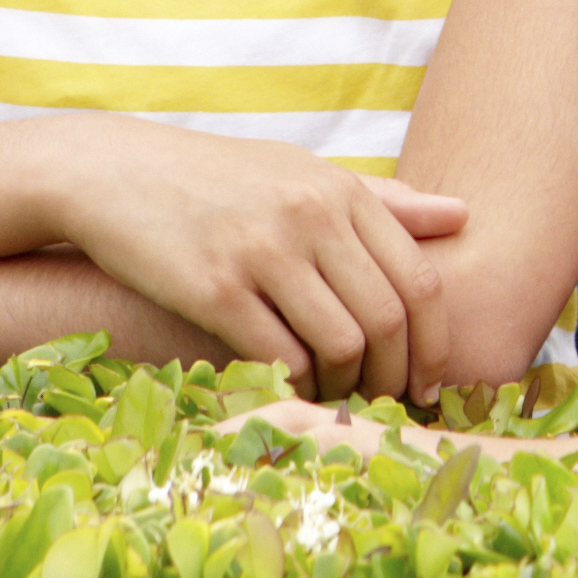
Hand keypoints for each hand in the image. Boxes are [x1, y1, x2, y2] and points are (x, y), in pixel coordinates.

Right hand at [56, 126, 473, 397]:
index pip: (422, 281)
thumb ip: (383, 201)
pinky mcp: (213, 287)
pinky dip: (296, 383)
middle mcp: (310, 216)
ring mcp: (262, 250)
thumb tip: (464, 214)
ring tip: (339, 398)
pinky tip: (292, 388)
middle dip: (396, 376)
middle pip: (389, 320)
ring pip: (341, 344)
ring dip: (347, 386)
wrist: (113, 173)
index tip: (429, 383)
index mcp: (341, 191)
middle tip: (387, 405)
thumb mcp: (303, 173)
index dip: (436, 344)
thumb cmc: (219, 180)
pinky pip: (279, 355)